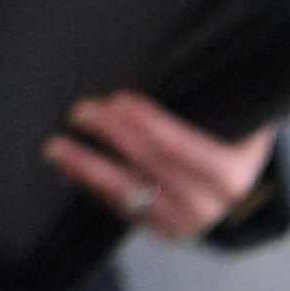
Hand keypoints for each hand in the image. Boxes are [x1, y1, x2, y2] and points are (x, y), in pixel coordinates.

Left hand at [45, 92, 279, 241]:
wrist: (227, 176)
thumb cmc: (218, 133)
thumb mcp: (225, 113)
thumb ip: (205, 93)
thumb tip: (175, 61)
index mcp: (231, 171)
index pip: (185, 146)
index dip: (150, 123)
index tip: (119, 99)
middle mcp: (211, 203)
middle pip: (151, 165)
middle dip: (112, 135)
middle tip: (81, 111)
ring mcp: (184, 222)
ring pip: (130, 192)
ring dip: (88, 167)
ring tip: (58, 147)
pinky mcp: (160, 230)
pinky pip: (121, 209)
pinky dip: (91, 187)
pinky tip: (68, 169)